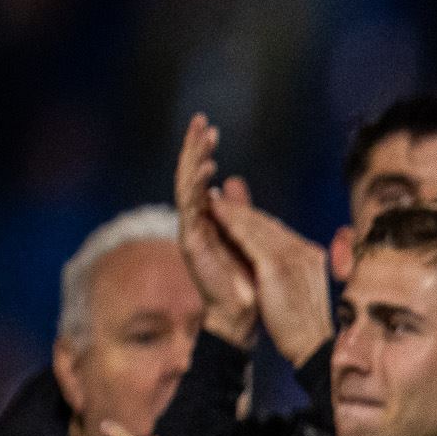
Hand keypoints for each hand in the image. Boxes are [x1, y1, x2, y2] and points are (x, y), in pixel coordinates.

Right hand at [174, 114, 259, 346]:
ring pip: (188, 186)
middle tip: (200, 121)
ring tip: (203, 137)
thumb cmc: (248, 280)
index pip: (200, 176)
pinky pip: (192, 209)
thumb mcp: (247, 235)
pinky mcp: (192, 243)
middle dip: (194, 147)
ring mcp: (191, 231)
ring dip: (195, 160)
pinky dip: (198, 188)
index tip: (209, 127)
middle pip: (190, 176)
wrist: (245, 315)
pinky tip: (206, 170)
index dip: (201, 151)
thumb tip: (230, 181)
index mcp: (208, 218)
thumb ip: (238, 210)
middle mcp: (196, 221)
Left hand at [210, 181, 334, 365]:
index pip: (278, 230)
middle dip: (242, 210)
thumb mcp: (300, 292)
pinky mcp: (277, 266)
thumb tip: (275, 266)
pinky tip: (217, 215)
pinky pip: (250, 238)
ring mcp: (292, 256)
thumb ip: (291, 272)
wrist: (311, 345)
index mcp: (310, 256)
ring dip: (234, 212)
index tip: (235, 211)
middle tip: (219, 199)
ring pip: (258, 226)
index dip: (254, 219)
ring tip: (214, 202)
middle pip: (268, 223)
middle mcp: (303, 250)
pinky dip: (233, 224)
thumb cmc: (303, 326)